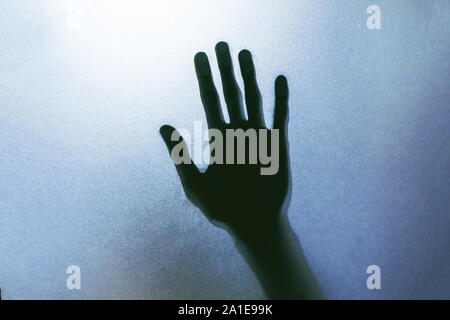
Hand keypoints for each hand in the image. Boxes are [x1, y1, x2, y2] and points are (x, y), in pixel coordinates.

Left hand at [160, 42, 289, 237]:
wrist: (252, 223)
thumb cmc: (222, 208)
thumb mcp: (194, 183)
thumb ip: (181, 155)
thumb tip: (164, 126)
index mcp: (218, 138)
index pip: (210, 100)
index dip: (205, 77)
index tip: (200, 56)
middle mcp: (237, 131)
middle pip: (230, 93)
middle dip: (225, 69)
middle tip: (221, 44)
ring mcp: (257, 136)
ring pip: (253, 99)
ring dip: (249, 76)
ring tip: (244, 53)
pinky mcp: (276, 145)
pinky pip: (279, 117)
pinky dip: (280, 98)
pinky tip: (278, 79)